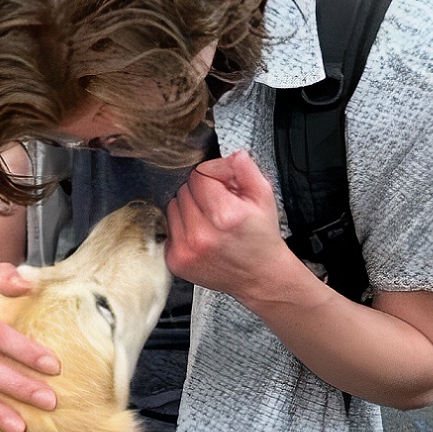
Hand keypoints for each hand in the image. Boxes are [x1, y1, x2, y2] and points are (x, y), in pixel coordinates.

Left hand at [165, 150, 295, 299]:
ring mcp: (185, 250)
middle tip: (218, 205)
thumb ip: (245, 170)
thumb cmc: (261, 238)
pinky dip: (181, 227)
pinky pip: (168, 228)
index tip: (222, 186)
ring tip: (209, 221)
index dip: (212, 176)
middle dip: (200, 192)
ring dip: (188, 208)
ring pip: (172, 207)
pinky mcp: (175, 261)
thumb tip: (230, 155)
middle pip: (184, 190)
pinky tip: (200, 234)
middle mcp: (202, 235)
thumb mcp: (263, 197)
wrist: (260, 276)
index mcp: (225, 215)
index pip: (198, 175)